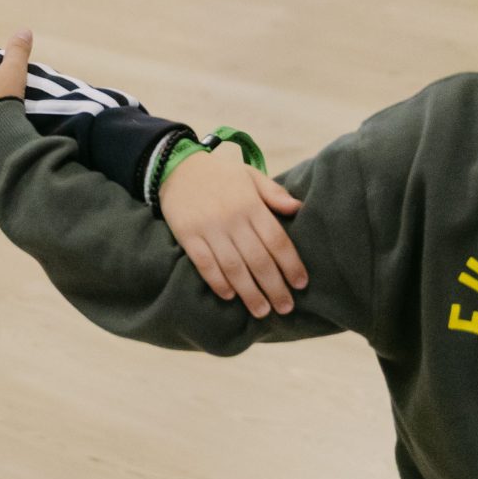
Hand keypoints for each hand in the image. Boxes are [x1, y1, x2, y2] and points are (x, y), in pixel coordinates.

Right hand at [160, 144, 306, 317]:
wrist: (176, 167)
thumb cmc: (220, 175)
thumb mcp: (250, 175)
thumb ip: (274, 192)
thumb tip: (298, 209)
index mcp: (251, 204)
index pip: (277, 240)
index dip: (291, 265)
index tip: (301, 284)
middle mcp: (232, 218)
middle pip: (258, 259)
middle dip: (274, 287)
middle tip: (286, 308)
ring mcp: (208, 228)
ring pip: (234, 267)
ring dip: (249, 293)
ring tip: (261, 311)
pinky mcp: (187, 235)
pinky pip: (205, 264)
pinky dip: (218, 282)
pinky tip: (230, 296)